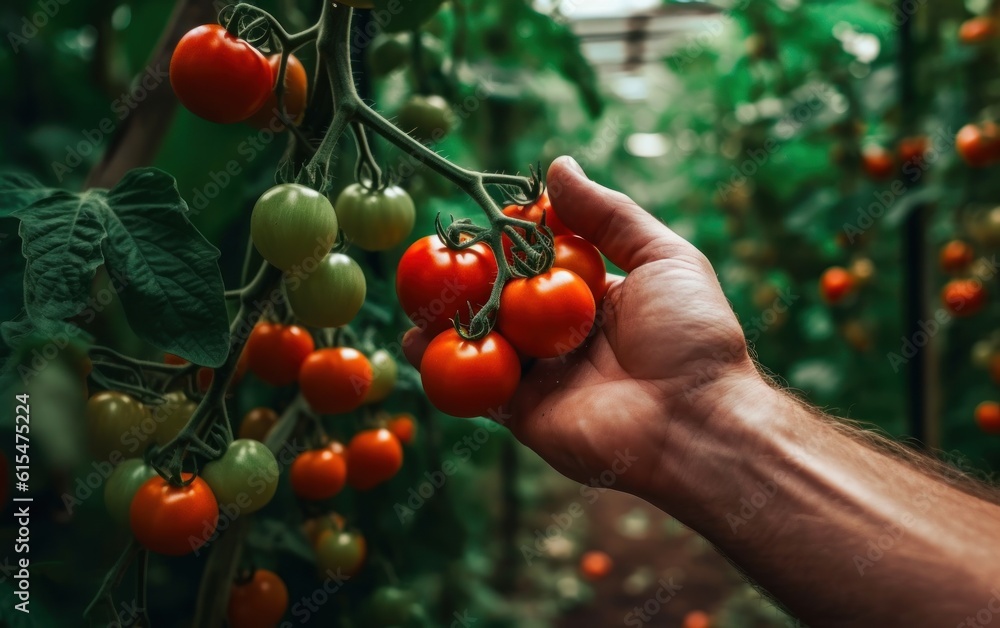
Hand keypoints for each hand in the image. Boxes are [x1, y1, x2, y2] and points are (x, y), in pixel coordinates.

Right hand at [403, 156, 763, 499]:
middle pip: (506, 301)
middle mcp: (565, 335)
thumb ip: (608, 214)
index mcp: (598, 298)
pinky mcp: (525, 413)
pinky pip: (478, 387)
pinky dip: (446, 367)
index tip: (475, 217)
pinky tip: (415, 340)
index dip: (509, 241)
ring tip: (413, 294)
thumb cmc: (691, 335)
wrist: (695, 421)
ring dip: (449, 319)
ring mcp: (543, 375)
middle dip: (470, 280)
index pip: (541, 261)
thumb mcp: (664, 257)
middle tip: (432, 256)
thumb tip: (557, 165)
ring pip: (484, 340)